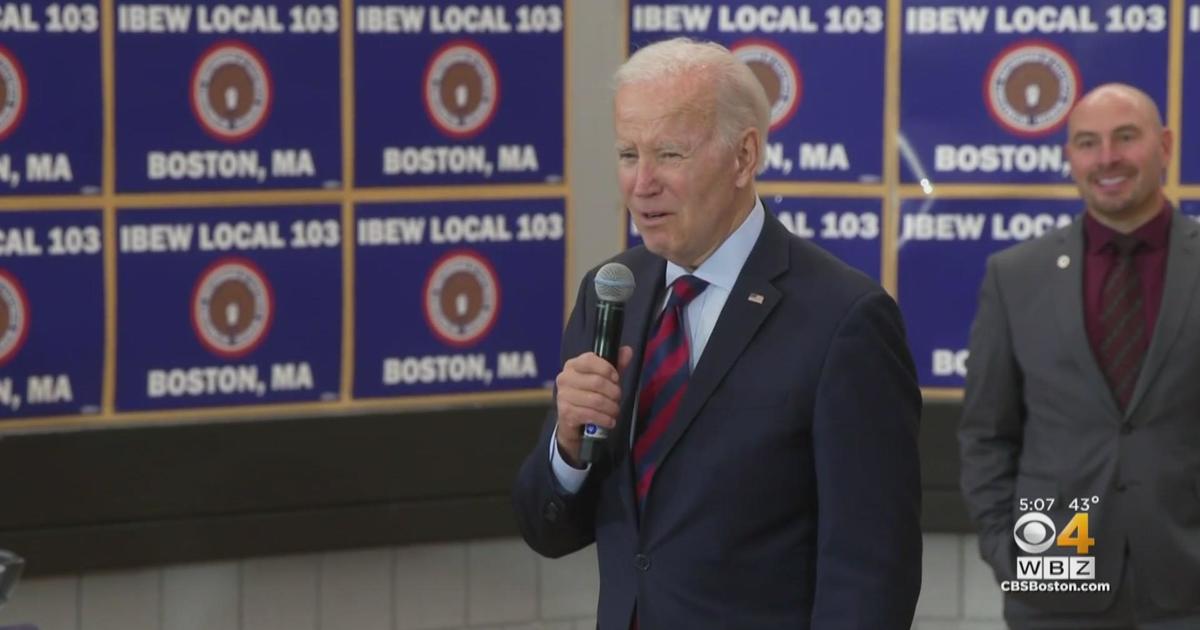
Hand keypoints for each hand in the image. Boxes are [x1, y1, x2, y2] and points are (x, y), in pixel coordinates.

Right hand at [555, 346, 633, 465]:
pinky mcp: (566, 413)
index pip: (589, 360)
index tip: (616, 379)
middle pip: (597, 382)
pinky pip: (591, 415)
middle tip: (618, 398)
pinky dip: (605, 419)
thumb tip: (628, 351)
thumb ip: (615, 364)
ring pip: (596, 400)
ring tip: (615, 411)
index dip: (607, 369)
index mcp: (573, 365)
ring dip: (611, 408)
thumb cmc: (588, 394)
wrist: (571, 419)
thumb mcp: (603, 377)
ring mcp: (563, 396)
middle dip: (613, 392)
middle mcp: (565, 378)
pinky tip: (610, 421)